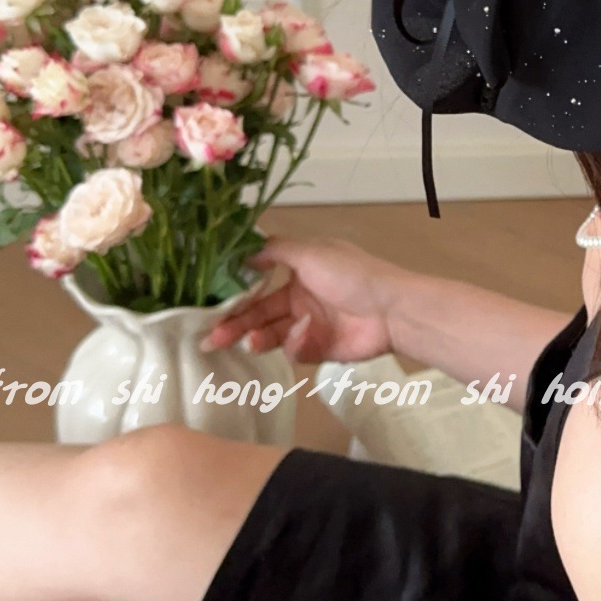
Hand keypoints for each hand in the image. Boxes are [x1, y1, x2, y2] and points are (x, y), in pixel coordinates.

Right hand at [204, 239, 407, 363]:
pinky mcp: (320, 349)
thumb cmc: (352, 275)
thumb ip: (276, 251)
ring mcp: (310, 325)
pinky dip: (295, 344)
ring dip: (256, 338)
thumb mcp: (312, 252)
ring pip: (272, 335)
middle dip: (234, 325)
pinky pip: (296, 350)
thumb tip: (245, 250)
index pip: (257, 286)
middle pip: (259, 314)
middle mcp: (301, 298)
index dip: (234, 296)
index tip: (208, 305)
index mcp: (298, 273)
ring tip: (247, 342)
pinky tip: (302, 334)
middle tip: (210, 338)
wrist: (392, 310)